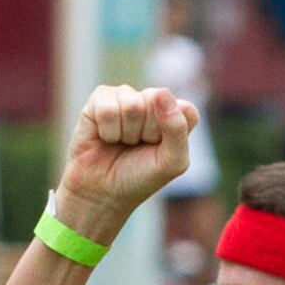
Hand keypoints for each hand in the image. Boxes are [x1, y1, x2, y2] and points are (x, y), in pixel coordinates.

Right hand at [51, 85, 198, 231]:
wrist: (101, 193)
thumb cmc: (139, 177)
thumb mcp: (172, 162)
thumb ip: (178, 128)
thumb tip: (161, 92)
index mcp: (177, 113)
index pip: (184, 109)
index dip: (171, 133)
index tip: (160, 150)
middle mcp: (152, 101)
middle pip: (156, 102)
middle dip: (145, 132)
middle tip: (136, 147)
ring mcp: (126, 97)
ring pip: (131, 105)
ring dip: (125, 133)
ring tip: (121, 143)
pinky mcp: (100, 99)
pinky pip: (107, 107)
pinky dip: (107, 131)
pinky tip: (105, 137)